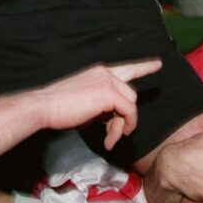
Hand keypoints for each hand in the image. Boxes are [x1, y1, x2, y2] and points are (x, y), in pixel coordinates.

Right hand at [34, 59, 161, 149]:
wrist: (45, 107)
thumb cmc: (61, 109)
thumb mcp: (87, 105)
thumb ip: (103, 106)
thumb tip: (115, 119)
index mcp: (99, 72)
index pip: (127, 67)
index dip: (144, 66)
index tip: (158, 63)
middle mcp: (105, 72)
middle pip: (130, 94)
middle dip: (124, 118)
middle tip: (112, 136)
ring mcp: (108, 80)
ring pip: (131, 103)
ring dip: (123, 125)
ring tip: (110, 139)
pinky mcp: (109, 92)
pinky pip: (128, 111)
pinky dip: (125, 126)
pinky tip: (112, 138)